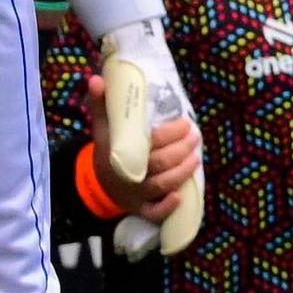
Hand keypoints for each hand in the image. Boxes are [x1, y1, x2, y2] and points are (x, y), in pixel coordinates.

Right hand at [76, 75, 199, 219]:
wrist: (98, 183)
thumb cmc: (108, 151)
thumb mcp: (102, 128)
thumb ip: (102, 104)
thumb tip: (96, 78)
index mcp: (122, 152)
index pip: (152, 142)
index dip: (171, 133)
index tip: (185, 122)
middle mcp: (131, 174)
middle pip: (161, 164)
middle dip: (182, 150)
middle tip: (195, 137)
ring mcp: (136, 194)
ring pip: (162, 186)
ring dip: (182, 172)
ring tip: (196, 157)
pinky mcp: (141, 209)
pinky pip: (154, 213)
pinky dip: (167, 207)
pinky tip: (181, 196)